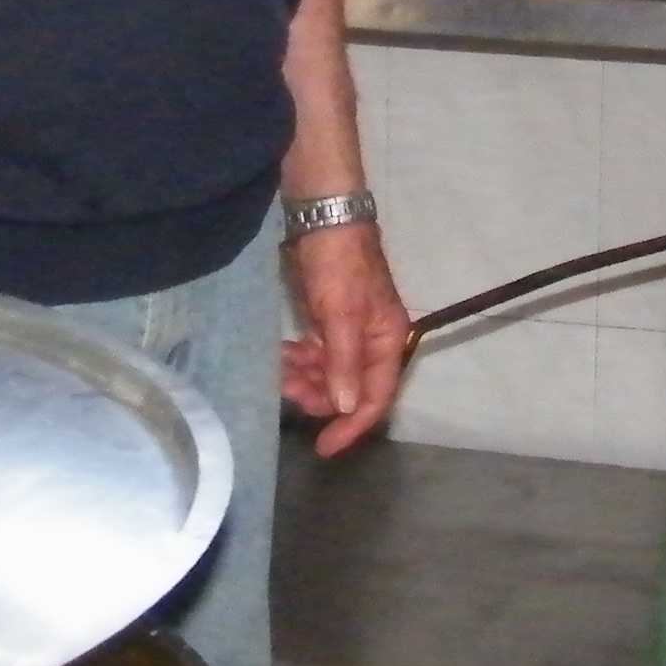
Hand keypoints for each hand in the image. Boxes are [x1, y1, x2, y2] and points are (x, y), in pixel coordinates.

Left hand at [277, 223, 411, 457]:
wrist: (324, 217)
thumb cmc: (338, 265)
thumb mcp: (340, 314)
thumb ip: (344, 362)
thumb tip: (348, 408)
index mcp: (388, 341)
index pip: (374, 398)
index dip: (350, 426)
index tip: (323, 447)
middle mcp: (374, 341)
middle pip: (350, 388)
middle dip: (319, 396)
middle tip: (285, 392)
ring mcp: (351, 331)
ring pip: (330, 372)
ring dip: (305, 378)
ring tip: (278, 371)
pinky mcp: (330, 320)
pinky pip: (318, 354)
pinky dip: (301, 360)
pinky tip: (281, 356)